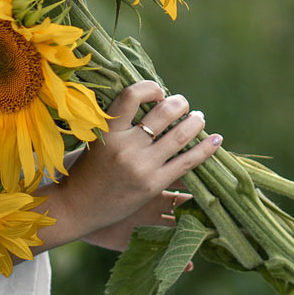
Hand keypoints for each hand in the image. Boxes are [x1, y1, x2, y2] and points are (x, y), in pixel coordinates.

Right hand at [54, 81, 221, 245]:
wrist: (78, 206)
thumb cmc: (87, 168)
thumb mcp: (97, 138)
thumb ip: (120, 122)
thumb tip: (156, 102)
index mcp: (108, 130)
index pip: (132, 96)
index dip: (150, 88)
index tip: (158, 92)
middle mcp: (125, 146)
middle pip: (164, 113)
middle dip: (180, 103)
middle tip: (183, 105)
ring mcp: (141, 167)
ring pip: (180, 135)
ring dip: (195, 122)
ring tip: (199, 118)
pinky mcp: (153, 185)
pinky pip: (187, 162)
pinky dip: (205, 149)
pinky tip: (215, 140)